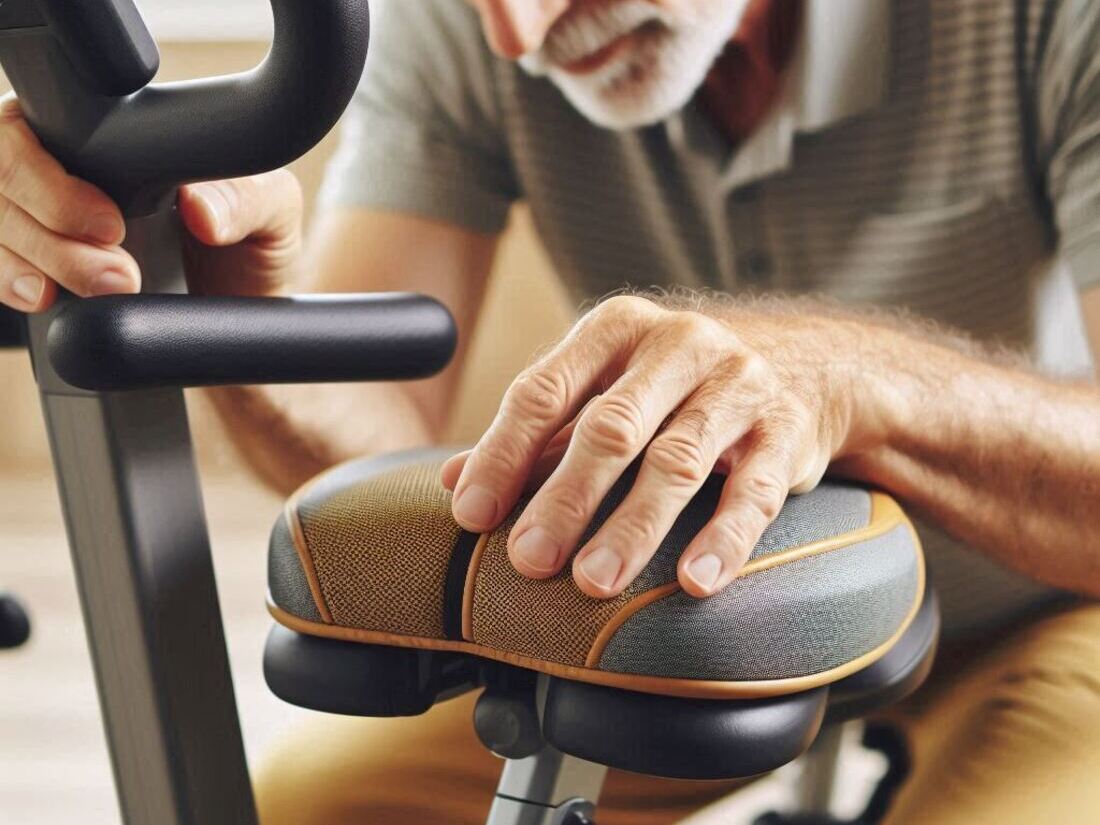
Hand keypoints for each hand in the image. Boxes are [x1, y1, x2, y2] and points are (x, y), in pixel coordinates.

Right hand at [0, 96, 302, 311]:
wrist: (240, 324)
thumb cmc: (254, 254)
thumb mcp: (272, 216)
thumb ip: (246, 199)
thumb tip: (200, 208)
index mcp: (120, 137)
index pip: (45, 122)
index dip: (55, 170)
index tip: (111, 224)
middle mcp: (69, 167)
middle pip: (3, 168)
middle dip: (46, 226)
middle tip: (116, 274)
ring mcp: (43, 213)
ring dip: (28, 257)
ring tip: (101, 290)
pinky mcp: (35, 260)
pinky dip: (6, 277)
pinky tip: (43, 296)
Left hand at [442, 294, 858, 598]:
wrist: (804, 362)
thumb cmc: (677, 384)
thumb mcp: (606, 389)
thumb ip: (538, 434)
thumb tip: (451, 481)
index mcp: (616, 329)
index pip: (544, 390)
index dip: (503, 454)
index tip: (471, 514)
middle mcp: (678, 345)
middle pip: (611, 427)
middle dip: (566, 497)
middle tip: (529, 560)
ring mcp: (737, 383)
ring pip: (678, 461)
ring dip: (633, 527)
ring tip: (595, 583)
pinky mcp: (786, 429)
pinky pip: (755, 490)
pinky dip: (725, 538)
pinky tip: (697, 581)